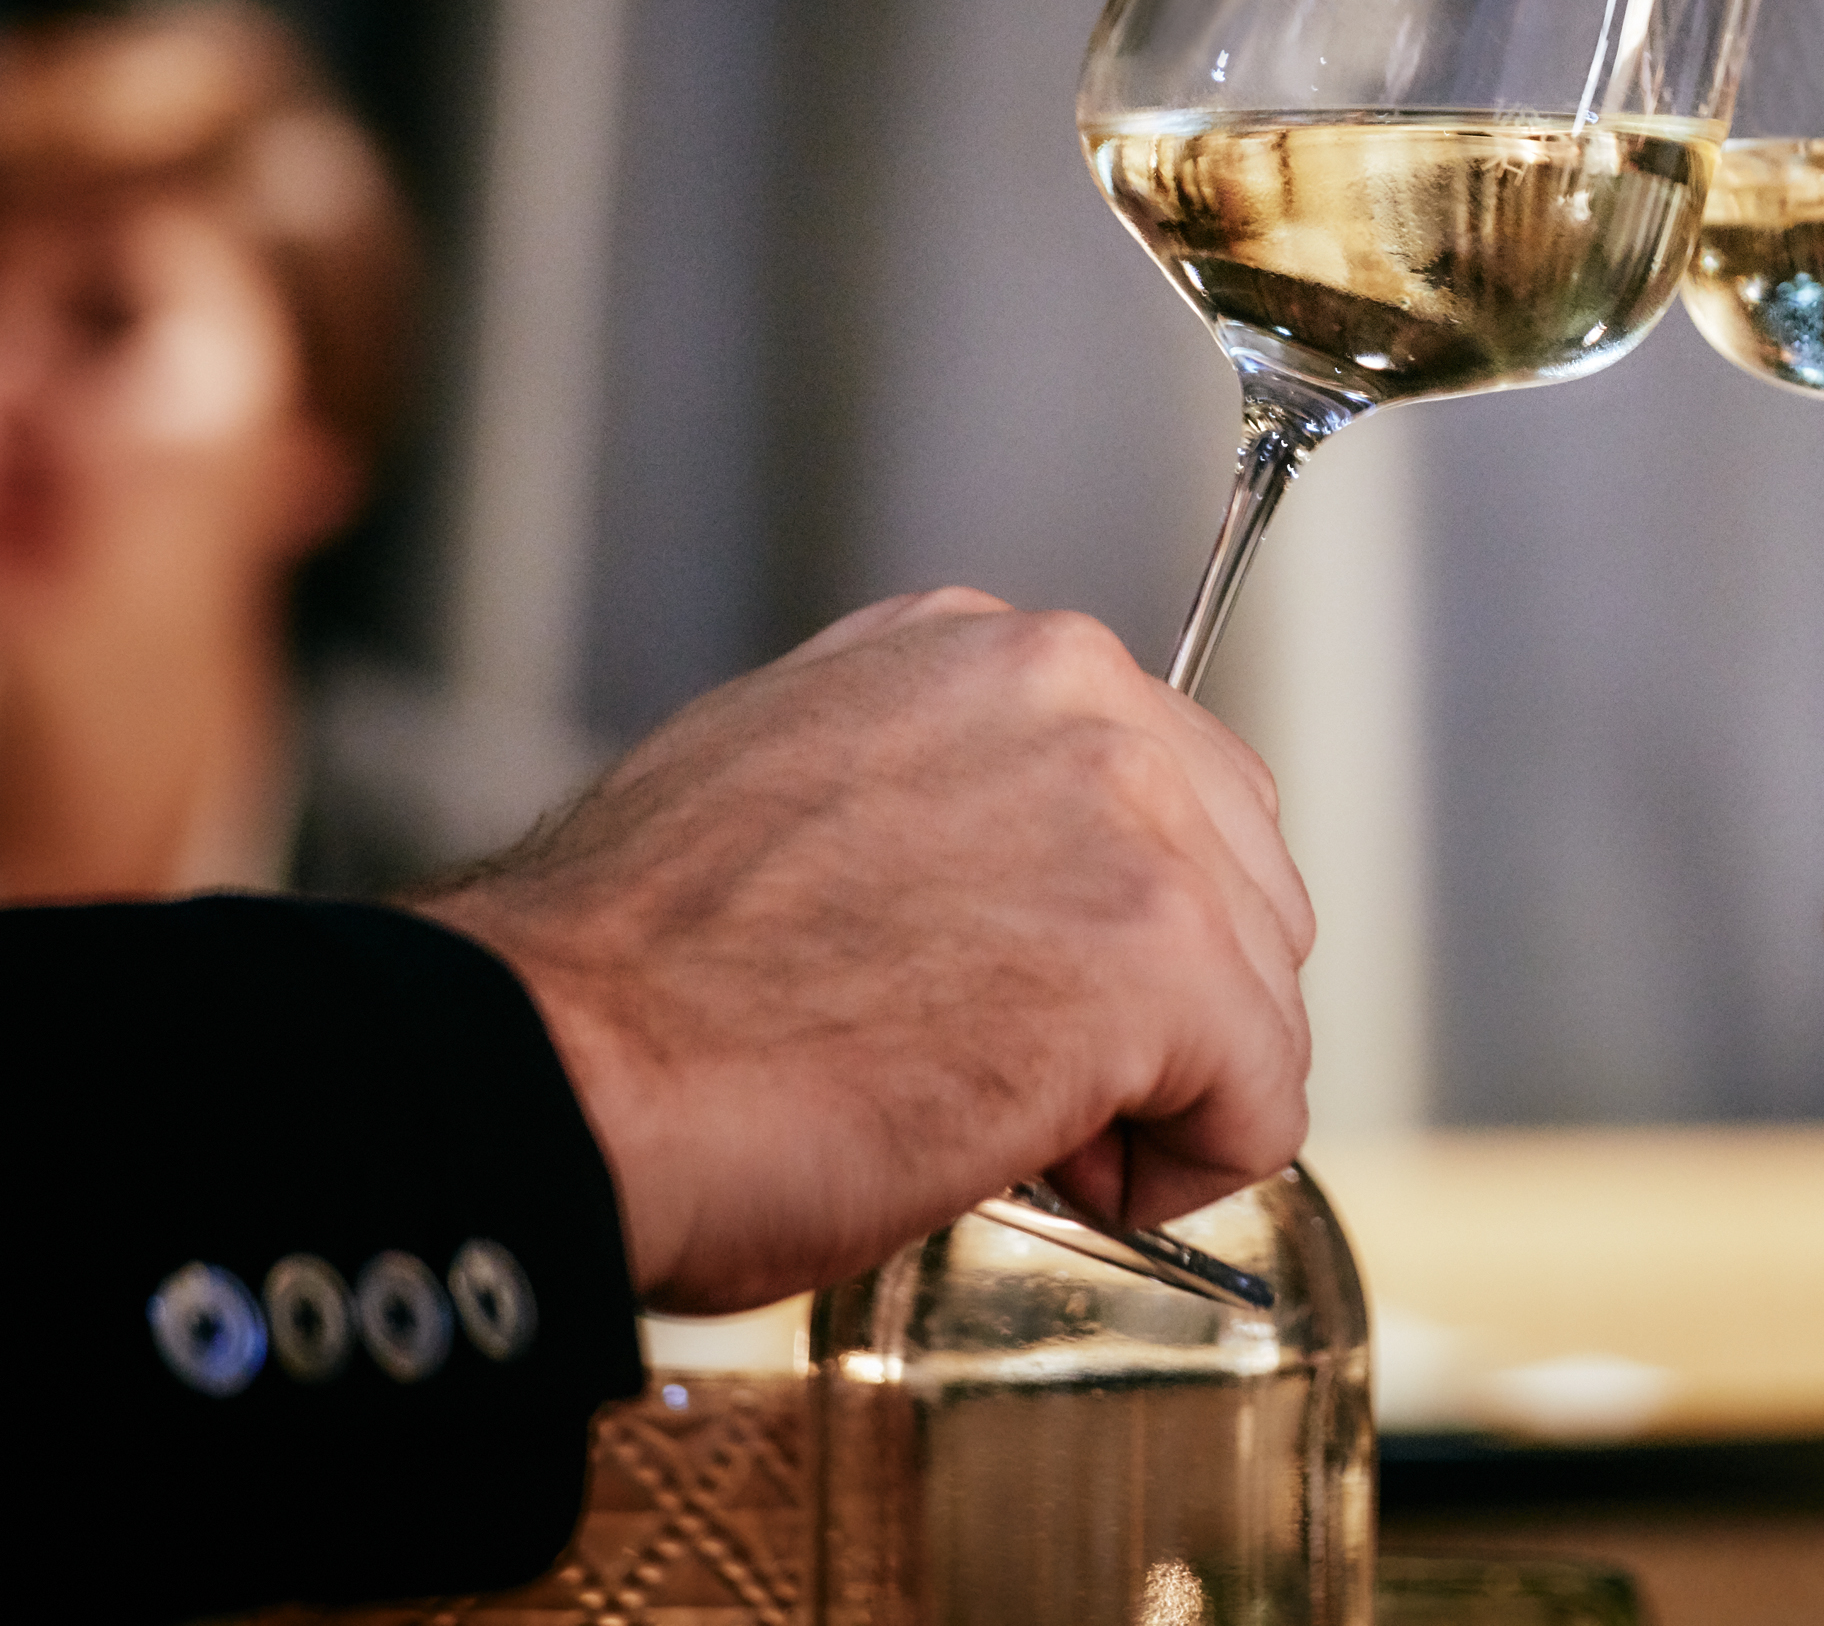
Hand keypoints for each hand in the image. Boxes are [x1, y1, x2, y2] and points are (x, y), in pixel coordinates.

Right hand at [420, 589, 1313, 1312]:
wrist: (559, 1069)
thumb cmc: (635, 991)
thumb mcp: (803, 813)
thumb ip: (946, 817)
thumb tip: (1028, 911)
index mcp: (977, 650)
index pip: (1162, 788)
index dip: (1105, 926)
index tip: (1008, 994)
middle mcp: (1071, 690)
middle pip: (1243, 876)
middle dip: (1163, 1002)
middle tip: (1011, 1079)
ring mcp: (1129, 813)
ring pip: (1264, 989)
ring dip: (1166, 1088)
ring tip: (1006, 1123)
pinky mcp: (1159, 953)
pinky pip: (1264, 1100)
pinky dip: (1185, 1170)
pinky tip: (1055, 1173)